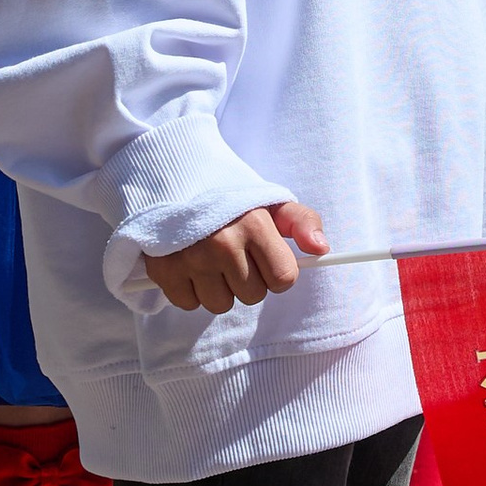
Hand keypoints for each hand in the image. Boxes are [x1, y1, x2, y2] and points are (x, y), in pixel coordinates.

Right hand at [140, 201, 328, 313]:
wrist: (172, 180)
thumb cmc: (230, 199)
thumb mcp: (270, 202)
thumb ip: (302, 221)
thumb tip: (321, 248)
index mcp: (254, 224)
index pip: (283, 279)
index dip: (277, 272)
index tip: (265, 258)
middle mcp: (222, 243)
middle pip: (253, 296)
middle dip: (247, 280)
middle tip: (232, 254)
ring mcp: (190, 258)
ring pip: (221, 305)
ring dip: (218, 288)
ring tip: (209, 260)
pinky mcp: (164, 269)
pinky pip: (189, 304)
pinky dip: (189, 290)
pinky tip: (188, 265)